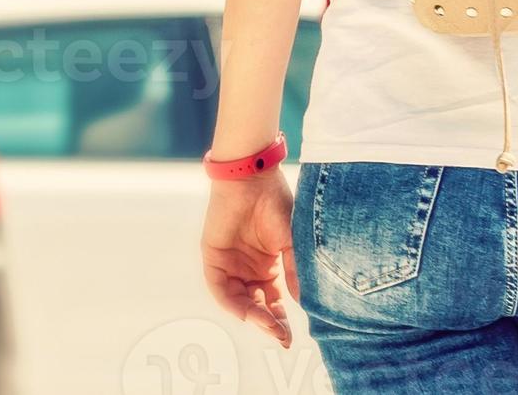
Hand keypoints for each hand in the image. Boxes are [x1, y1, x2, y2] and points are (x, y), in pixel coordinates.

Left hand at [201, 169, 297, 346]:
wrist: (253, 178)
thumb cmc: (277, 204)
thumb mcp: (292, 242)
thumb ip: (295, 272)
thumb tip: (304, 304)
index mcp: (270, 267)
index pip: (275, 302)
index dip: (282, 322)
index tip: (290, 340)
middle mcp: (250, 270)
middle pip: (258, 306)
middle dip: (269, 324)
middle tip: (281, 338)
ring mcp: (231, 265)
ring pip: (239, 301)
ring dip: (253, 316)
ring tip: (269, 325)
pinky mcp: (213, 258)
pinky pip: (220, 288)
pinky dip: (232, 303)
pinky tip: (249, 312)